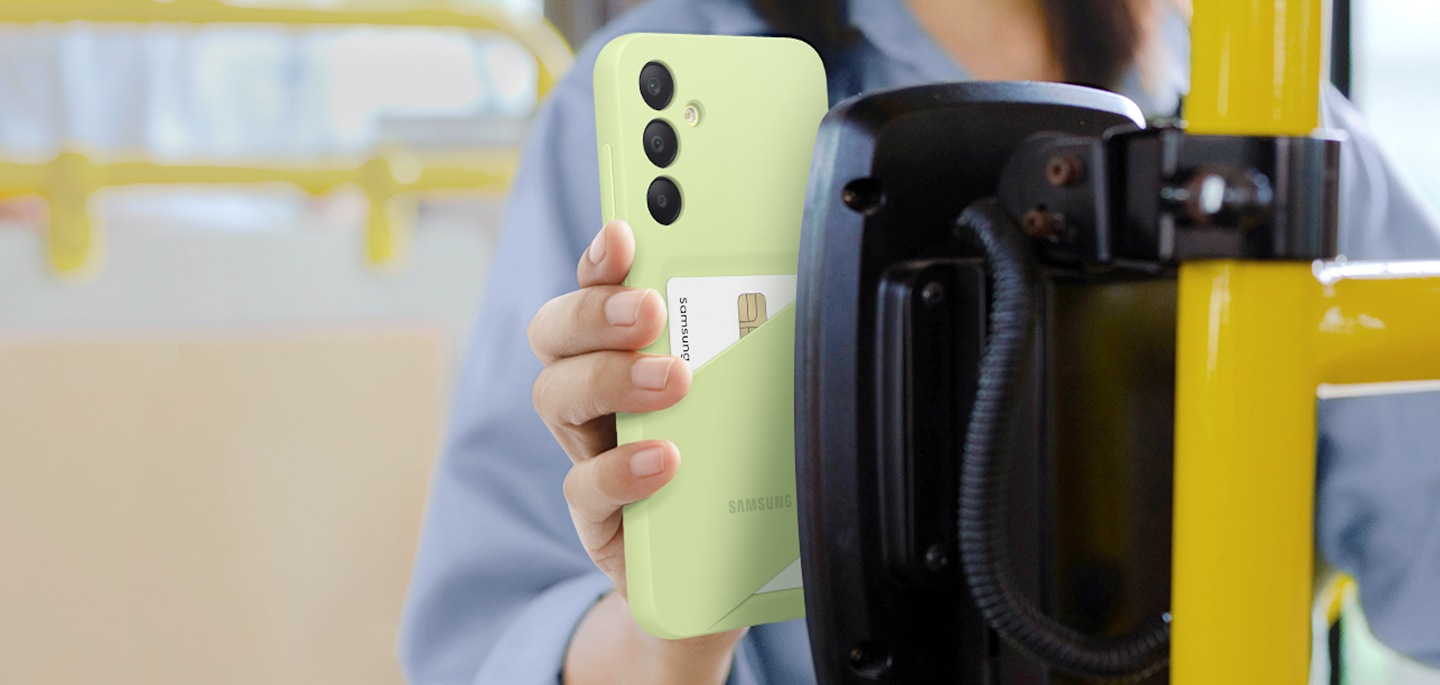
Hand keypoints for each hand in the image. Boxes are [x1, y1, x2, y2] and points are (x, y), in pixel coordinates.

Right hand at [528, 219, 745, 684]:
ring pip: (554, 397)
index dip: (603, 257)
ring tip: (672, 381)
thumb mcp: (760, 401)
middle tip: (651, 311)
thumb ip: (759, 348)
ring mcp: (592, 454)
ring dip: (608, 378)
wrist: (732, 581)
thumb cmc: (744, 474)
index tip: (625, 233)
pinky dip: (620, 469)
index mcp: (635, 352)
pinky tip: (664, 461)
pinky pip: (583, 488)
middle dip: (596, 311)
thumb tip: (803, 284)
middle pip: (557, 332)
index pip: (603, 288)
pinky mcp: (598, 519)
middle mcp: (601, 396)